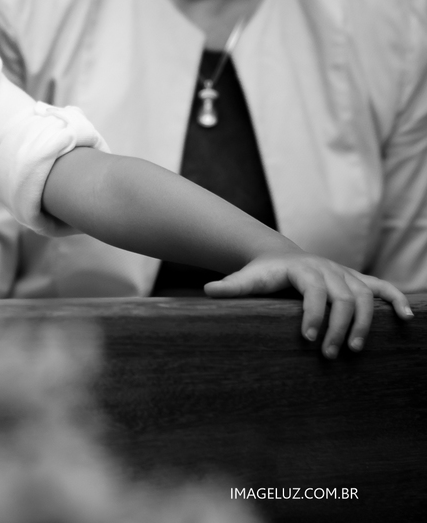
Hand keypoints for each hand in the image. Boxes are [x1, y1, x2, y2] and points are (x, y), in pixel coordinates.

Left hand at [205, 254, 413, 357]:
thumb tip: (207, 290)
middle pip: (342, 298)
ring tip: (354, 350)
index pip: (313, 291)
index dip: (312, 314)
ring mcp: (345, 275)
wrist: (279, 257)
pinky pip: (382, 288)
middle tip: (328, 355)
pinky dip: (396, 300)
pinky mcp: (357, 281)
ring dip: (364, 324)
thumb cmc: (263, 273)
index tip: (307, 339)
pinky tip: (406, 319)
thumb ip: (231, 286)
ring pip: (363, 297)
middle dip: (337, 327)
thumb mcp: (247, 278)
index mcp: (302, 269)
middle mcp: (328, 269)